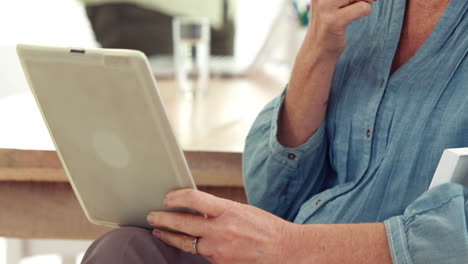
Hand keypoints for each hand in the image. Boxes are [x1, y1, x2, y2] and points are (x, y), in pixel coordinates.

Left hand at [146, 189, 297, 263]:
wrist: (285, 251)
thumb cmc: (265, 227)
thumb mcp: (241, 210)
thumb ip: (218, 210)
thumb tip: (195, 208)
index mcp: (228, 211)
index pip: (193, 199)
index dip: (176, 197)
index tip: (166, 197)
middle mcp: (221, 230)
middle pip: (182, 224)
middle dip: (162, 219)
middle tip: (151, 217)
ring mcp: (219, 250)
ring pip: (187, 243)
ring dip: (171, 236)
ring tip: (160, 231)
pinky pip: (201, 255)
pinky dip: (193, 248)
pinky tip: (185, 244)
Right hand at [305, 0, 374, 56]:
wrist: (317, 50)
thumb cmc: (330, 22)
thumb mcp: (337, 1)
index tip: (352, 3)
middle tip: (359, 2)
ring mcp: (325, 6)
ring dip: (365, 0)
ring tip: (353, 10)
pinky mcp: (333, 20)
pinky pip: (363, 7)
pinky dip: (364, 12)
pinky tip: (351, 19)